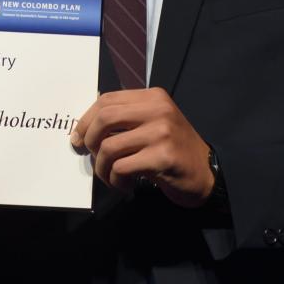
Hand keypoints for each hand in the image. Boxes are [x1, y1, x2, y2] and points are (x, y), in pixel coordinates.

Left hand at [70, 87, 213, 208]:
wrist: (207, 173)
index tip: (77, 138)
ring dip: (102, 168)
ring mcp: (162, 133)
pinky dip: (115, 180)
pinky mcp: (163, 157)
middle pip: (105, 119)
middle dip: (89, 141)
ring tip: (110, 177)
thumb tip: (85, 127)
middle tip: (92, 157)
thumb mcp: (154, 123)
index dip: (86, 120)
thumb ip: (127, 118)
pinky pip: (122, 168)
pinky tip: (124, 185)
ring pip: (109, 148)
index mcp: (153, 97)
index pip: (107, 100)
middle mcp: (158, 110)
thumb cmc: (174, 149)